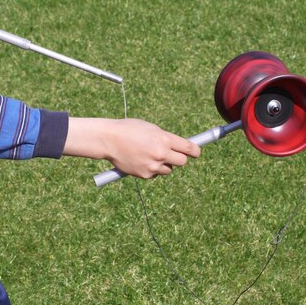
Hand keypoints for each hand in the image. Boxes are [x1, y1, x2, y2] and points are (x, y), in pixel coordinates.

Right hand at [63, 118, 200, 178]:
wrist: (109, 140)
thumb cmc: (130, 130)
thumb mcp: (151, 129)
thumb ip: (166, 138)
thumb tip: (181, 146)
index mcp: (164, 139)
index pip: (188, 148)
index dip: (195, 151)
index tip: (196, 152)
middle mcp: (161, 153)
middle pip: (182, 161)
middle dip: (179, 158)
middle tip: (173, 154)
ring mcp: (153, 166)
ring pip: (169, 169)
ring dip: (164, 164)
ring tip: (150, 155)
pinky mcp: (145, 175)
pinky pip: (155, 174)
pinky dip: (152, 169)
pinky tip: (141, 160)